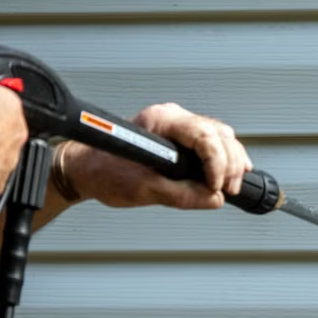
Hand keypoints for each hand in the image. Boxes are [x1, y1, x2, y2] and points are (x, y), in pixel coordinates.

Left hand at [56, 102, 252, 208]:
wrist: (85, 169)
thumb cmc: (104, 171)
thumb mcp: (145, 190)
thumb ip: (184, 195)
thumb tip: (214, 199)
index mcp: (162, 121)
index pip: (206, 137)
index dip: (218, 165)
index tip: (216, 188)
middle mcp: (173, 118)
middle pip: (220, 135)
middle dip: (230, 165)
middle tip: (227, 190)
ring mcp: (178, 126)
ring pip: (222, 137)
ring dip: (232, 162)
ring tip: (228, 187)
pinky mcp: (180, 138)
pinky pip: (214, 143)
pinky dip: (226, 159)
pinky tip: (232, 173)